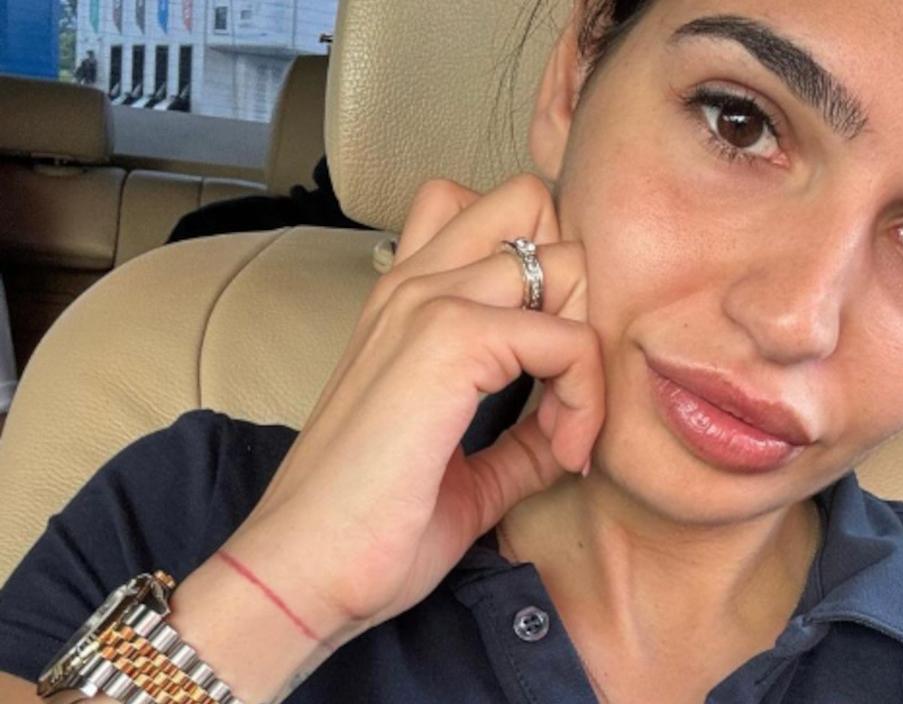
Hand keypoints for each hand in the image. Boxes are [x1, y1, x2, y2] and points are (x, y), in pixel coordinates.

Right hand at [222, 174, 603, 642]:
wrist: (304, 573)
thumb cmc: (370, 528)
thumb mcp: (468, 471)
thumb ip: (524, 437)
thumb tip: (575, 426)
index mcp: (411, 302)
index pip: (502, 220)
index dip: (552, 293)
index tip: (555, 399)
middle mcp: (417, 284)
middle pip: (535, 205)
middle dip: (577, 288)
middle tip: (567, 377)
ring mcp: (429, 304)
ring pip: (563, 256)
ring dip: (586, 336)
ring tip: (567, 418)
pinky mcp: (447, 341)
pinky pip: (567, 336)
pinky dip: (585, 394)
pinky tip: (566, 450)